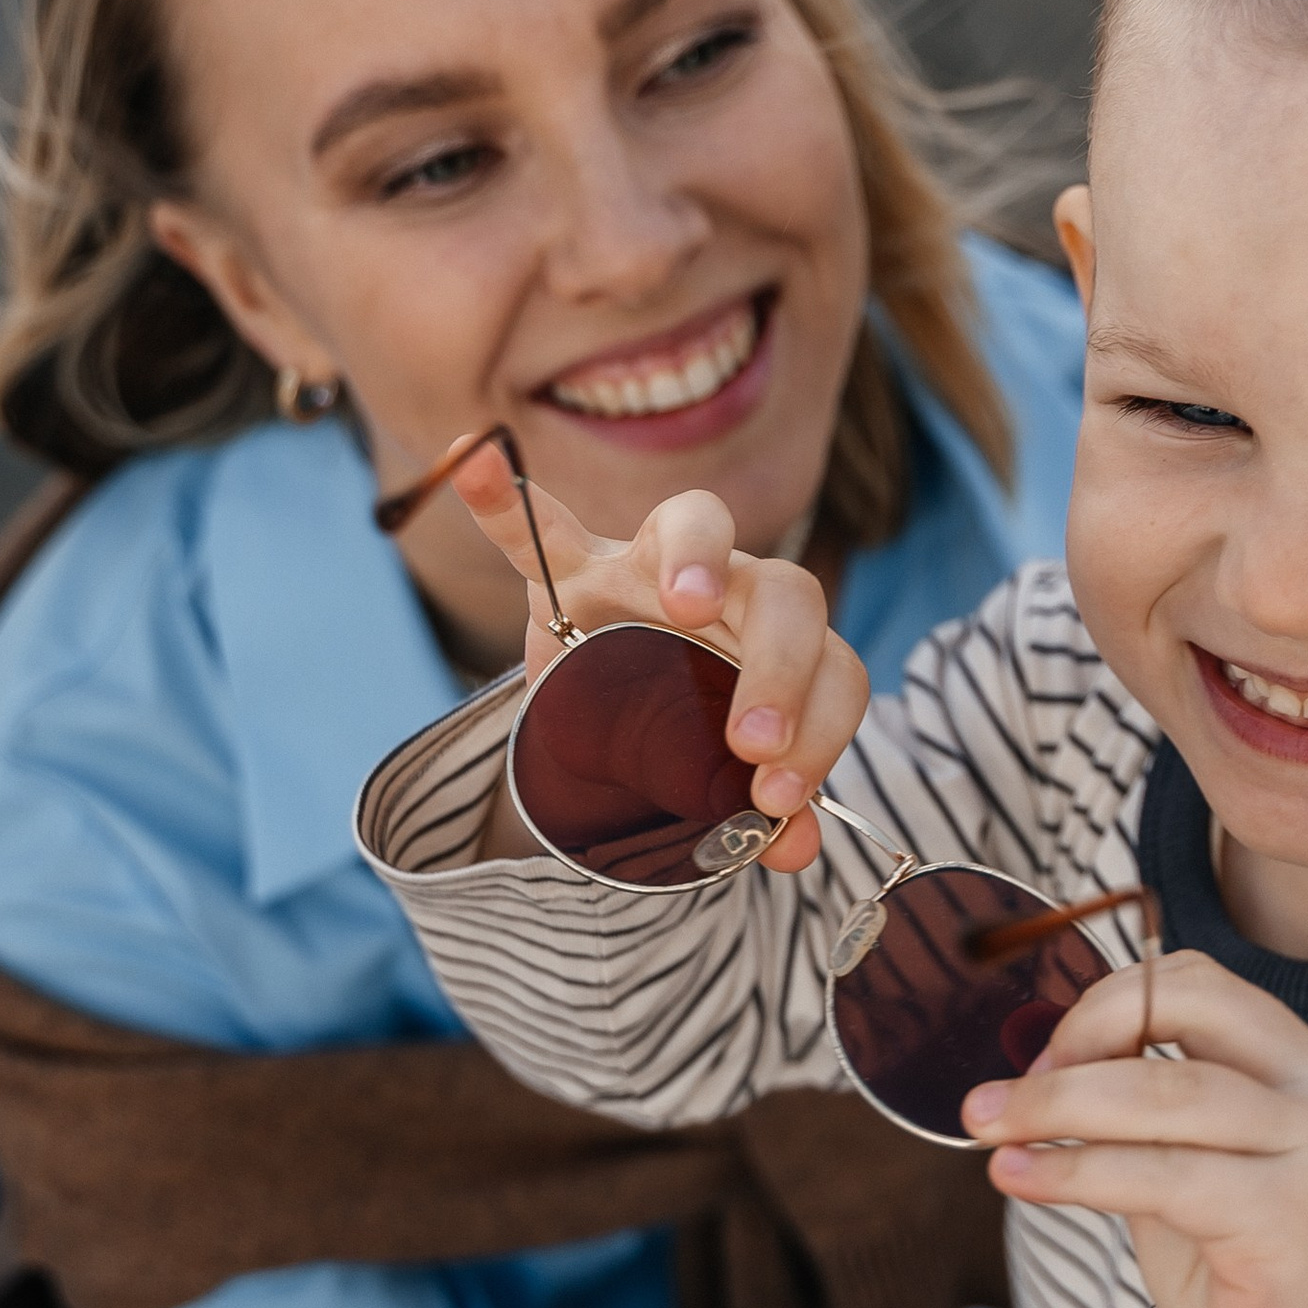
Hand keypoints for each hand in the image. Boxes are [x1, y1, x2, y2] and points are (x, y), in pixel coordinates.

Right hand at [445, 438, 866, 873]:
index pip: (830, 660)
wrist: (608, 691)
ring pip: (696, 524)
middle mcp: (732, 589)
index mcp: (780, 650)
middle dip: (782, 665)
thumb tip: (793, 846)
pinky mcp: (569, 564)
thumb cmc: (679, 725)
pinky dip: (506, 500)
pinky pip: (540, 526)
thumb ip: (758, 800)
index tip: (781, 791)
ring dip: (698, 561)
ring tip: (685, 606)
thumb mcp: (714, 768)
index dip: (821, 723)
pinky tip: (477, 462)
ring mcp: (649, 564)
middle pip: (784, 592)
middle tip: (754, 742)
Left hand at [962, 950, 1307, 1307]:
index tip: (1040, 1053)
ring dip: (1055, 1105)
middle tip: (1000, 1092)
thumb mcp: (1189, 1161)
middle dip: (1076, 1041)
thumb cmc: (1239, 1275)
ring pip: (1163, 1093)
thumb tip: (1031, 1057)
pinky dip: (1075, 1168)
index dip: (1107, 1002)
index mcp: (1307, 1067)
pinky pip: (1160, 1174)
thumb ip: (1139, 1102)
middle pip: (1185, 1014)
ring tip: (985, 1127)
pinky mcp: (1290, 1219)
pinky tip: (1019, 1176)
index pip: (1199, 985)